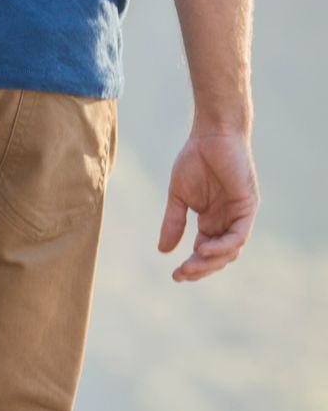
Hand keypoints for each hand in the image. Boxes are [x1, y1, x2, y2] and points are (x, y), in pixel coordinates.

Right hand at [157, 128, 257, 281]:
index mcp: (211, 220)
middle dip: (201, 269)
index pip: (205, 251)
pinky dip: (224, 245)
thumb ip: (173, 223)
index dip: (192, 265)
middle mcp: (228, 220)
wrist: (211, 135)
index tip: (175, 275)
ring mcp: (239, 214)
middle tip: (181, 274)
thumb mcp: (178, 197)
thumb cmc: (195, 160)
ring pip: (231, 250)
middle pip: (219, 256)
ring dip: (211, 262)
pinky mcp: (247, 205)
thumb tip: (163, 251)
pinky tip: (203, 249)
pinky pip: (238, 234)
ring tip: (190, 266)